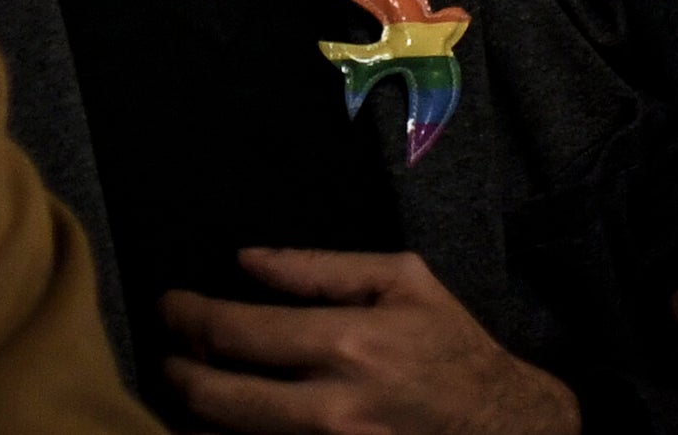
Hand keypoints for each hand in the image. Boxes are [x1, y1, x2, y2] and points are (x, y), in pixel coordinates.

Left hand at [161, 248, 577, 434]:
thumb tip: (246, 260)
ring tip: (188, 391)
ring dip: (194, 417)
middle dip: (176, 372)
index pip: (233, 332)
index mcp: (347, 343)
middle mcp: (333, 409)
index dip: (185, 317)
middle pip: (215, 399)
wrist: (510, 429)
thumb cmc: (454, 349)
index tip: (169, 307)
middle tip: (167, 354)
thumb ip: (319, 267)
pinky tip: (223, 424)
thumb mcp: (402, 283)